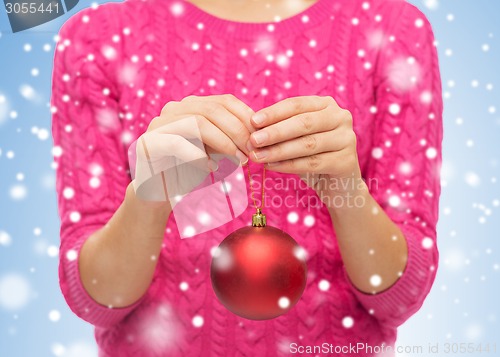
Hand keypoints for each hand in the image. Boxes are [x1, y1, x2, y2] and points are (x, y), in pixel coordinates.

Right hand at [131, 94, 254, 203]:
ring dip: (223, 143)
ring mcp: (159, 124)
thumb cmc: (191, 170)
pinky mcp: (149, 143)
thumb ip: (231, 138)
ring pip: (197, 123)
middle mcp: (174, 109)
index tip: (261, 137)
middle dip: (238, 131)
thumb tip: (259, 134)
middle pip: (213, 110)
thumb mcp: (216, 150)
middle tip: (251, 152)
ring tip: (238, 161)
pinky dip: (199, 156)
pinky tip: (212, 169)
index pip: (225, 101)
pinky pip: (177, 144)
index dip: (246, 117)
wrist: (159, 192)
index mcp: (192, 106)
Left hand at [247, 96, 363, 202]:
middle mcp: (340, 117)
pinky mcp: (347, 162)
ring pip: (307, 144)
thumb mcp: (296, 138)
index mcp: (326, 105)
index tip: (253, 122)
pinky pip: (313, 163)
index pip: (296, 104)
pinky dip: (289, 165)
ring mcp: (347, 139)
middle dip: (275, 132)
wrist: (338, 185)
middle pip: (303, 123)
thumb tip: (251, 128)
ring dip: (279, 151)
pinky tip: (272, 167)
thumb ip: (279, 129)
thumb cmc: (311, 156)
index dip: (274, 113)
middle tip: (253, 141)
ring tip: (258, 157)